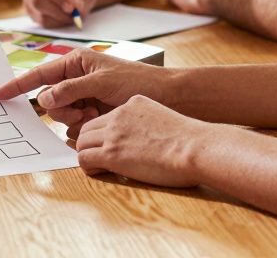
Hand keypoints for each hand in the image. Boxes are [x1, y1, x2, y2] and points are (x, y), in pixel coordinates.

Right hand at [0, 48, 177, 137]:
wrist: (166, 98)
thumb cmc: (137, 81)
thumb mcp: (101, 81)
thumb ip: (70, 89)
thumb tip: (44, 100)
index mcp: (76, 62)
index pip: (40, 74)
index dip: (19, 84)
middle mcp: (76, 79)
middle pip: (50, 100)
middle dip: (62, 108)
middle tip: (83, 112)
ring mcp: (84, 98)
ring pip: (61, 116)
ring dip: (75, 119)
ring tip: (96, 114)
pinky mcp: (92, 114)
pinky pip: (74, 126)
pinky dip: (84, 126)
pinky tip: (100, 120)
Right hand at [20, 0, 99, 26]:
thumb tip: (77, 6)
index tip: (72, 7)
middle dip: (60, 10)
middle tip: (77, 14)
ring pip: (40, 14)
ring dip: (61, 18)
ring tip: (76, 14)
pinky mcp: (31, 11)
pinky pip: (43, 22)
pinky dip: (58, 22)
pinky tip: (67, 16)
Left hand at [76, 95, 208, 187]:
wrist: (195, 147)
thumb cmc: (190, 140)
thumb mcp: (164, 119)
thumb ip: (148, 124)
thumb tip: (147, 141)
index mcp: (133, 104)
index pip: (105, 116)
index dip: (103, 132)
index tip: (109, 144)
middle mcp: (119, 115)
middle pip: (88, 126)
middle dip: (89, 142)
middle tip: (98, 156)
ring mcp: (114, 134)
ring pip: (81, 141)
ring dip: (87, 153)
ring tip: (99, 165)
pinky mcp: (112, 153)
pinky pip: (84, 158)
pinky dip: (88, 166)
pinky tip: (100, 171)